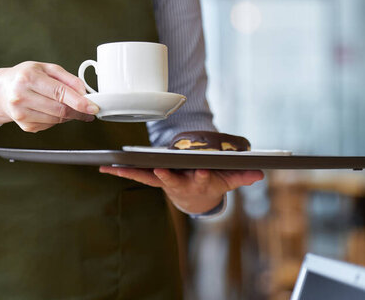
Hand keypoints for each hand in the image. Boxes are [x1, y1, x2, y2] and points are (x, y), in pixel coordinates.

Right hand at [0, 61, 98, 131]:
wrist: (2, 90)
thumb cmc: (25, 77)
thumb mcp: (46, 68)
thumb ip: (68, 78)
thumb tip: (84, 92)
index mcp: (28, 78)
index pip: (59, 93)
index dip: (79, 102)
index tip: (93, 107)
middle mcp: (21, 96)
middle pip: (59, 110)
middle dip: (79, 111)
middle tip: (89, 109)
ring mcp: (21, 113)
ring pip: (57, 120)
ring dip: (69, 116)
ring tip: (70, 107)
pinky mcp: (25, 125)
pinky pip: (50, 125)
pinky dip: (57, 119)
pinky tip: (52, 110)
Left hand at [99, 167, 263, 213]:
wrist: (196, 197)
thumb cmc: (211, 182)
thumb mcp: (228, 180)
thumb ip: (241, 176)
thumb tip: (259, 174)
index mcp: (200, 182)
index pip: (204, 179)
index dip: (203, 175)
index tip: (203, 170)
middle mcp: (180, 183)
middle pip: (173, 180)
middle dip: (167, 176)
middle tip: (160, 171)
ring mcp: (165, 181)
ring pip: (148, 177)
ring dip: (131, 173)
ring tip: (114, 167)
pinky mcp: (153, 178)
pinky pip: (136, 174)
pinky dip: (121, 170)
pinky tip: (104, 166)